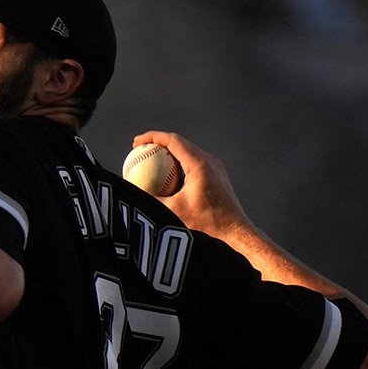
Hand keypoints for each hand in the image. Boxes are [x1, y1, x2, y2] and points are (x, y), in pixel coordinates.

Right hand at [130, 130, 250, 237]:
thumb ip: (151, 200)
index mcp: (199, 163)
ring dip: (169, 152)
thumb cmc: (206, 223)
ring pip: (188, 151)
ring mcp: (215, 166)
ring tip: (151, 161)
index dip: (152, 137)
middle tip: (140, 150)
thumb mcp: (173, 212)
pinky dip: (179, 164)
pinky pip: (195, 163)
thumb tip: (132, 191)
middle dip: (158, 142)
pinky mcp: (217, 174)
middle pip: (180, 143)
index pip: (172, 140)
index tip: (136, 143)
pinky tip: (168, 177)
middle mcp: (209, 160)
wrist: (235, 231)